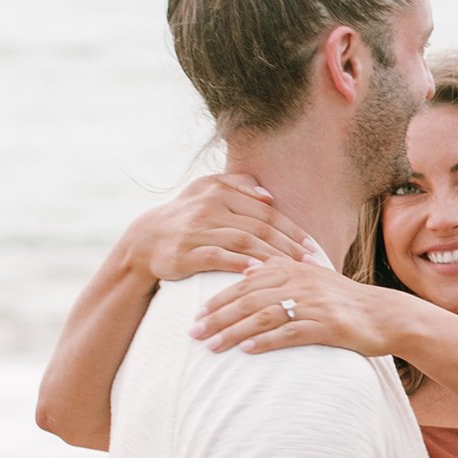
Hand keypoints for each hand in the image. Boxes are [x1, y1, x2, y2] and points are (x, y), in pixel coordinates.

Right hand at [126, 175, 315, 281]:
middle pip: (260, 227)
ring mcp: (197, 229)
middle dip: (288, 246)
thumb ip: (238, 184)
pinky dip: (240, 264)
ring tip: (292, 271)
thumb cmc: (187, 215)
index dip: (292, 230)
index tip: (311, 247)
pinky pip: (218, 258)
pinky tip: (258, 273)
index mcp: (220, 190)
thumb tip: (268, 195)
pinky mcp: (185, 252)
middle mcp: (209, 206)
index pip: (266, 212)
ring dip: (272, 257)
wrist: (146, 240)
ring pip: (243, 242)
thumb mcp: (207, 189)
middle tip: (309, 264)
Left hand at [189, 259, 400, 357]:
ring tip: (212, 346)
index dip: (219, 298)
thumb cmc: (346, 302)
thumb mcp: (314, 280)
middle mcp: (301, 283)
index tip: (197, 314)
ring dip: (233, 331)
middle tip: (193, 333)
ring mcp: (314, 304)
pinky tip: (246, 350)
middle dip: (218, 316)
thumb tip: (248, 272)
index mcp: (295, 270)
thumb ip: (283, 274)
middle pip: (249, 299)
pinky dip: (265, 341)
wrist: (385, 316)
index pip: (247, 282)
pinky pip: (289, 332)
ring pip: (263, 316)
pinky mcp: (327, 326)